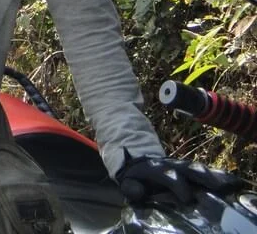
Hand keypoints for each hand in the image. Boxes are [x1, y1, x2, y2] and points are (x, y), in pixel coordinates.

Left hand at [116, 152, 243, 204]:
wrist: (138, 162)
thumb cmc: (135, 179)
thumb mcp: (127, 182)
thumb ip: (131, 187)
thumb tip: (138, 191)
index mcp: (153, 169)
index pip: (167, 174)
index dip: (177, 185)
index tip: (187, 198)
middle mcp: (170, 165)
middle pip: (187, 168)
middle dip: (201, 176)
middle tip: (216, 186)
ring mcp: (181, 166)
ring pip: (197, 168)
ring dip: (213, 175)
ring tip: (228, 184)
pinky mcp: (190, 169)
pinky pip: (205, 170)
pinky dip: (218, 175)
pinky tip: (231, 181)